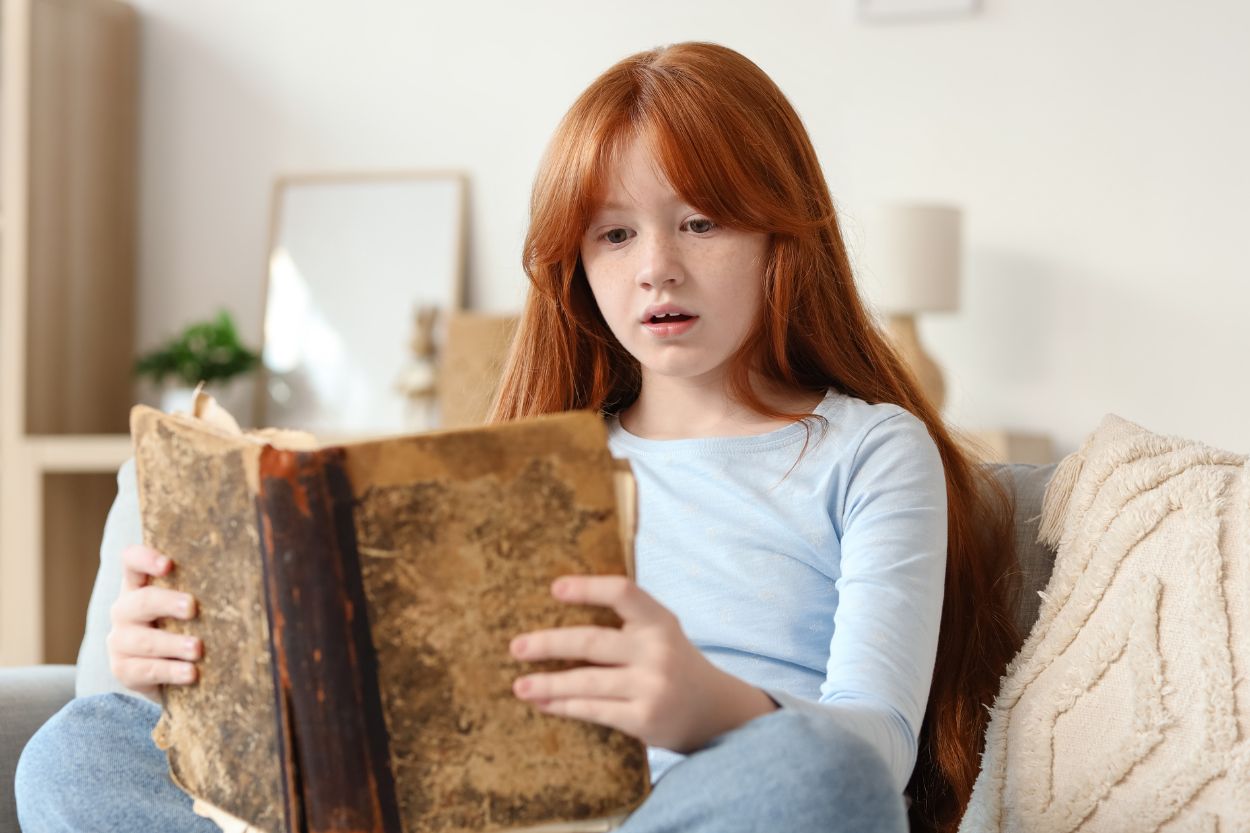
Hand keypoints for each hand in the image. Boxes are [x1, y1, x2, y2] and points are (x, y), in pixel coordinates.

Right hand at [107, 544, 200, 699]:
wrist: (166, 673)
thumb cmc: (184, 627)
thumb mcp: (189, 607)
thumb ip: (203, 590)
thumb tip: (251, 580)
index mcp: (139, 586)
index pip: (132, 562)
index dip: (145, 558)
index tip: (168, 564)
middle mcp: (125, 610)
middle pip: (142, 600)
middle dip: (168, 603)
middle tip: (192, 607)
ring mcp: (120, 641)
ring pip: (144, 640)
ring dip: (173, 644)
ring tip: (197, 649)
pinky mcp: (124, 669)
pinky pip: (145, 670)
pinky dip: (170, 672)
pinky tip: (190, 673)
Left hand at [509, 575, 775, 752]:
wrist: (715, 712)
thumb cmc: (673, 664)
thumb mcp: (660, 632)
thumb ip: (626, 622)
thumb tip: (559, 618)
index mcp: (659, 620)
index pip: (623, 592)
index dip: (588, 588)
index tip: (555, 589)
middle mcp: (656, 650)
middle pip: (592, 642)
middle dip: (549, 644)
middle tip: (516, 647)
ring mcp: (651, 686)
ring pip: (586, 682)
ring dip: (547, 683)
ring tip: (519, 685)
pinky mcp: (643, 718)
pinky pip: (593, 710)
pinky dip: (563, 706)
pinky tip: (543, 703)